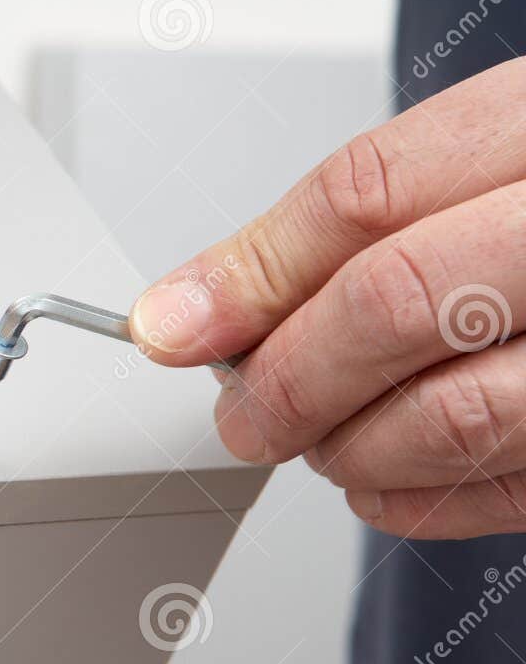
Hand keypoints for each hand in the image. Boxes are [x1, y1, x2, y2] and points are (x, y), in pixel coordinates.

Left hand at [127, 56, 525, 539]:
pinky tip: (379, 482)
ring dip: (348, 447)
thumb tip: (192, 310)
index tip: (171, 329)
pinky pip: (510, 490)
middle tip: (239, 413)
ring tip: (315, 443)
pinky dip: (417, 501)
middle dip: (288, 377)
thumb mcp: (488, 162)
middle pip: (399, 301)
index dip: (250, 274)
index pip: (365, 194)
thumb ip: (353, 226)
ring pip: (455, 413)